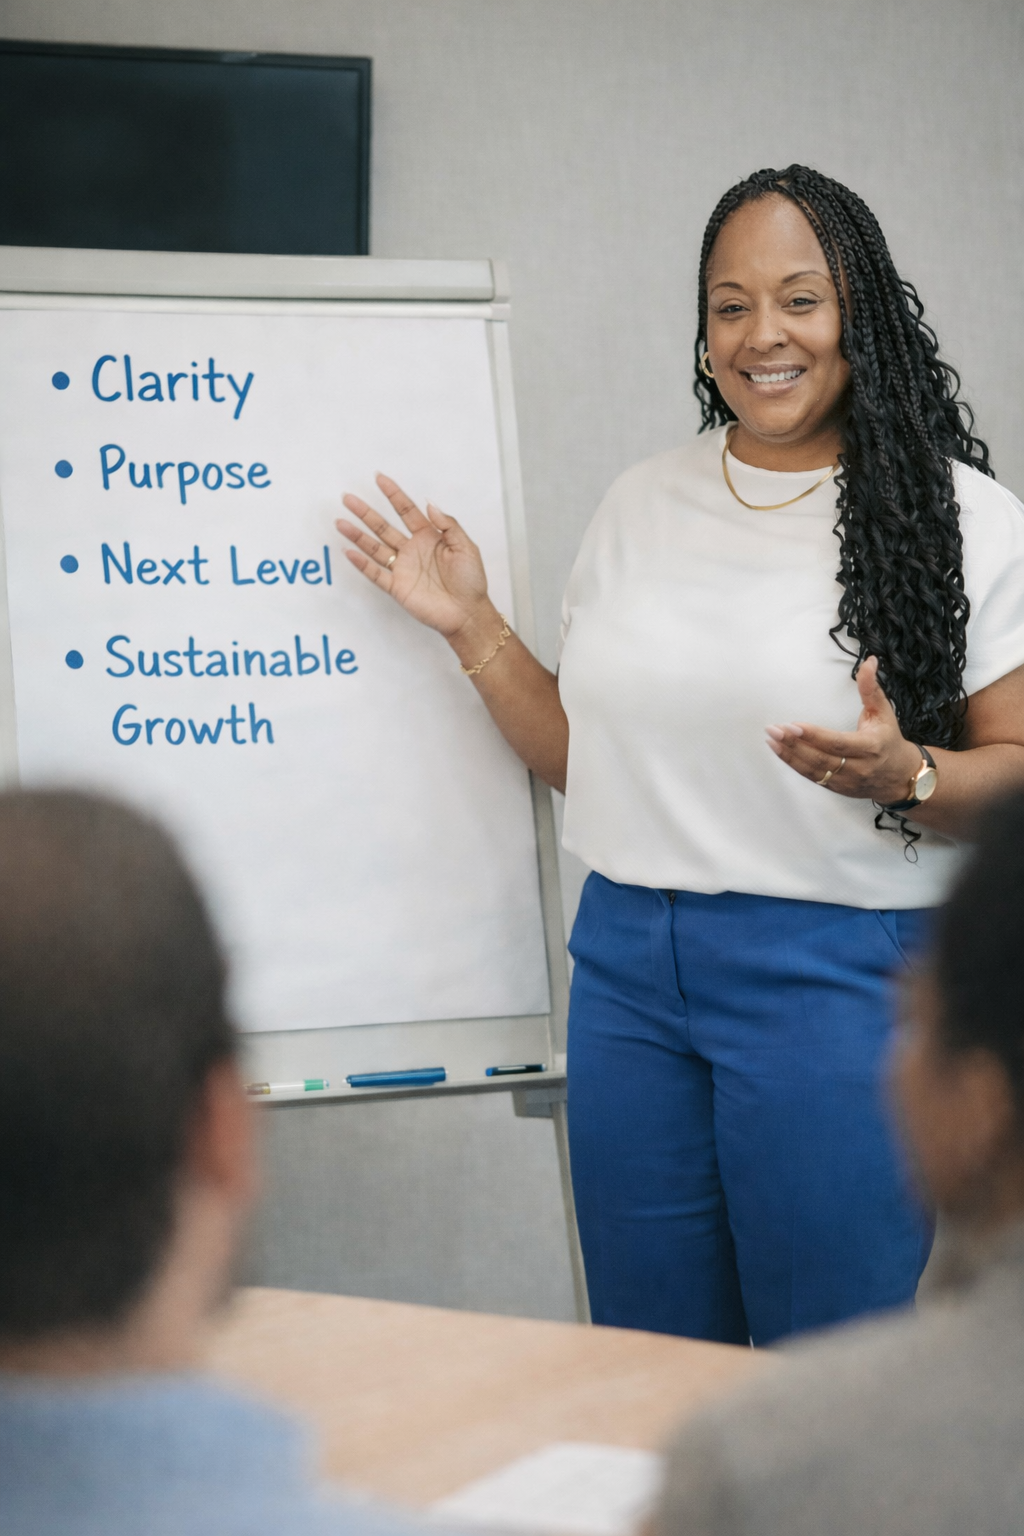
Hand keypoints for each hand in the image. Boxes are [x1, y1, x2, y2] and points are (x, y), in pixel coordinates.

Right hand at [336, 474, 489, 639]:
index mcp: (429, 537)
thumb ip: (448, 525)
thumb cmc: (471, 581)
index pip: (407, 511)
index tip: (380, 478)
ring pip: (375, 548)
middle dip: (366, 512)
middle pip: (383, 527)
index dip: (393, 494)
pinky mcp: (398, 588)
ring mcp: (403, 568)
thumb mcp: (466, 547)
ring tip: (340, 522)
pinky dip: (362, 564)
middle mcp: (412, 550)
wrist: (468, 613)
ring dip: (357, 535)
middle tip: (348, 498)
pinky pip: (376, 574)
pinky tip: (348, 552)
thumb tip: (430, 504)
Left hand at [766, 657, 924, 803]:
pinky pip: (813, 778)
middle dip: (794, 744)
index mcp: (870, 747)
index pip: (837, 743)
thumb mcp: (883, 712)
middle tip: (774, 730)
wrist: (901, 776)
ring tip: (772, 740)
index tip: (793, 725)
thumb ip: (871, 688)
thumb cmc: (889, 740)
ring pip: (813, 770)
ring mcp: (847, 781)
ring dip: (790, 755)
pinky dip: (795, 765)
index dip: (814, 735)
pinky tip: (781, 752)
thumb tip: (869, 662)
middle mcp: (858, 767)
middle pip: (820, 758)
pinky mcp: (837, 788)